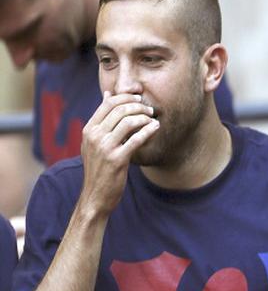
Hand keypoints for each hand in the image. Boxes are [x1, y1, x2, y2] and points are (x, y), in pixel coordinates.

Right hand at [79, 91, 158, 215]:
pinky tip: (156, 128)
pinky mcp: (117, 159)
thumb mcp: (94, 142)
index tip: (139, 99)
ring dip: (145, 117)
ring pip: (129, 122)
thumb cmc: (99, 168)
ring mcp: (104, 147)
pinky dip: (148, 130)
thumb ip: (102, 120)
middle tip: (149, 109)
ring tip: (152, 119)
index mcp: (88, 129)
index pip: (108, 103)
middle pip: (120, 110)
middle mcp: (94, 136)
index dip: (126, 97)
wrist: (95, 195)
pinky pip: (136, 139)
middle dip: (138, 106)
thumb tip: (107, 94)